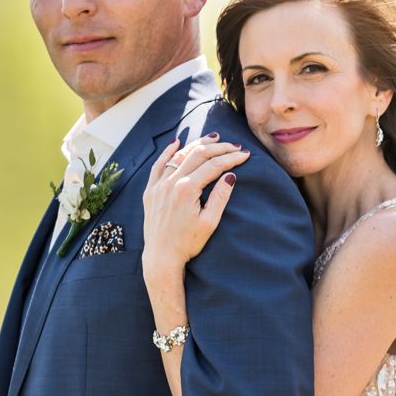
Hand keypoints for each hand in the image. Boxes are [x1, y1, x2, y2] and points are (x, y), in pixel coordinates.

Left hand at [143, 136, 247, 284]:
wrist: (161, 257)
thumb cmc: (188, 243)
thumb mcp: (209, 223)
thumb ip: (220, 198)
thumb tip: (231, 176)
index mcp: (187, 190)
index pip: (214, 166)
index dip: (231, 158)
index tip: (245, 154)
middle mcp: (171, 182)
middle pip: (198, 155)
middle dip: (218, 148)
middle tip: (234, 145)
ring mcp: (159, 185)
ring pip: (179, 156)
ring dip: (197, 144)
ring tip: (213, 138)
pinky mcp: (150, 190)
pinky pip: (158, 165)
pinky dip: (168, 152)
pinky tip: (176, 142)